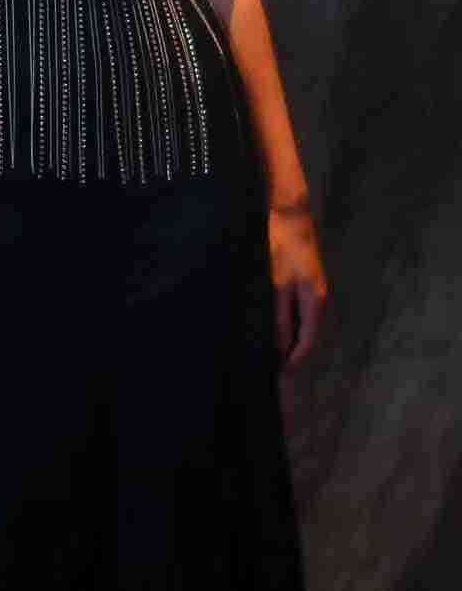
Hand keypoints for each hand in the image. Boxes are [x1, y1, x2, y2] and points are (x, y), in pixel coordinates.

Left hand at [268, 202, 329, 371]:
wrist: (289, 212)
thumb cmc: (281, 247)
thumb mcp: (277, 284)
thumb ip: (280, 317)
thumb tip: (281, 347)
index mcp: (316, 303)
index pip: (308, 343)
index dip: (294, 362)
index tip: (278, 378)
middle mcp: (320, 300)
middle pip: (309, 336)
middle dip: (293, 354)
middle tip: (272, 369)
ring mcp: (315, 290)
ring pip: (304, 324)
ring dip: (291, 339)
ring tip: (271, 352)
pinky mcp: (306, 281)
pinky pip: (300, 311)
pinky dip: (290, 323)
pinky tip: (274, 326)